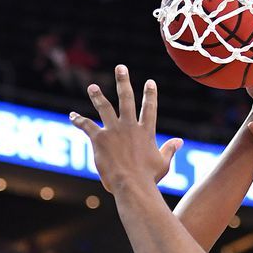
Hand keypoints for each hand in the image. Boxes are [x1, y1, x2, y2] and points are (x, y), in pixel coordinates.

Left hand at [70, 65, 183, 194]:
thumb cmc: (148, 177)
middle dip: (123, 82)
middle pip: (126, 99)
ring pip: (104, 108)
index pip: (149, 108)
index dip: (150, 94)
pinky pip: (86, 126)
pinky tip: (72, 116)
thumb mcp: (163, 163)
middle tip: (120, 68)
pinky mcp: (99, 139)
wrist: (132, 184)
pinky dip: (78, 120)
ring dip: (98, 96)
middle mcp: (130, 126)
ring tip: (92, 87)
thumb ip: (169, 149)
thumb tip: (180, 141)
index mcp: (146, 131)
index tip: (150, 82)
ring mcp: (114, 131)